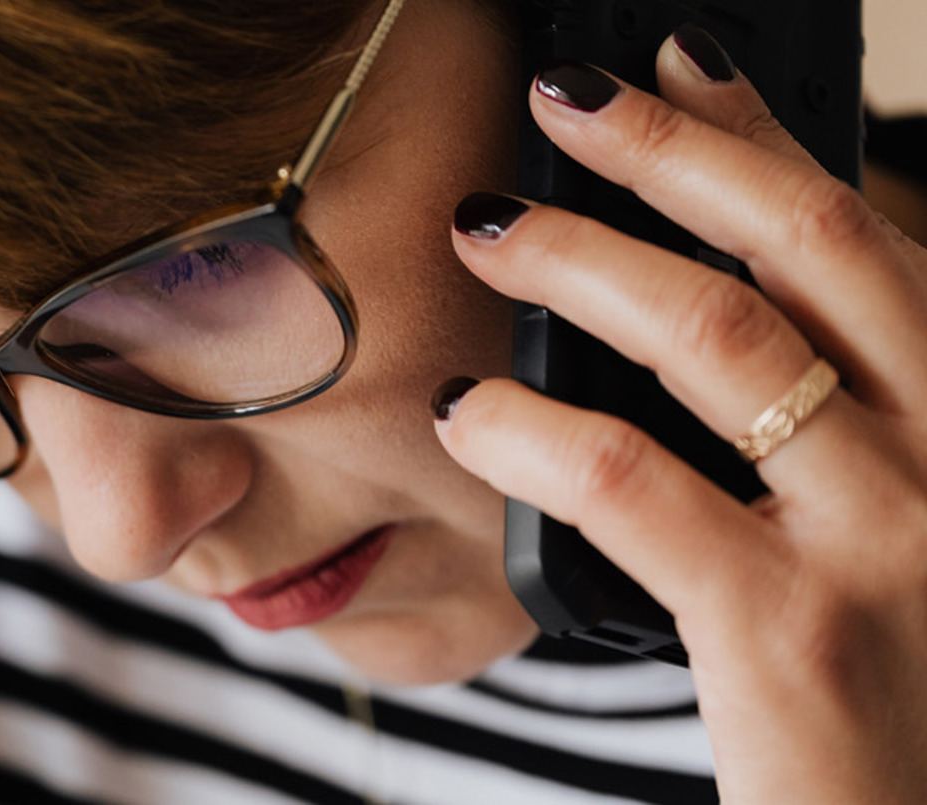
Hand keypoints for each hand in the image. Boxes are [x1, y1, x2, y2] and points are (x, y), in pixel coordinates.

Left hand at [437, 35, 926, 803]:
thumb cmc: (890, 698)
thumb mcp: (887, 531)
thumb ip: (822, 421)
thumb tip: (687, 300)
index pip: (865, 237)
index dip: (764, 135)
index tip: (677, 64)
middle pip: (808, 246)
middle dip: (672, 153)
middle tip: (560, 104)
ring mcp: (889, 542)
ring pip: (717, 338)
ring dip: (583, 262)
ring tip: (487, 230)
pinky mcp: (794, 633)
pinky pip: (632, 482)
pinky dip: (531, 427)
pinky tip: (471, 413)